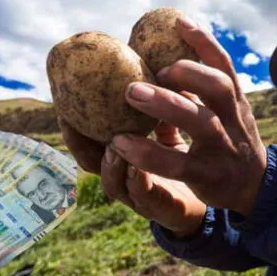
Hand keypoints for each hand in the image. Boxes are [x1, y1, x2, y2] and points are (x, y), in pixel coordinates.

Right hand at [59, 116, 205, 237]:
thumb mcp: (170, 126)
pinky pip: (142, 196)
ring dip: (109, 163)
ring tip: (111, 144)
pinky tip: (138, 167)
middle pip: (90, 162)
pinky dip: (137, 181)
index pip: (90, 139)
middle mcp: (123, 174)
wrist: (213, 192)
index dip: (75, 123)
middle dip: (77, 142)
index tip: (64, 102)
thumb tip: (156, 68)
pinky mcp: (158, 207)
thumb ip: (160, 107)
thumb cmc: (185, 155)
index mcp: (122, 152)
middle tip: (68, 118)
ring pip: (112, 182)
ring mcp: (137, 194)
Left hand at [111, 18, 267, 215]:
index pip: (225, 66)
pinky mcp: (207, 176)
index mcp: (235, 103)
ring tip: (132, 94)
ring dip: (167, 105)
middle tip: (153, 67)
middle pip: (218, 87)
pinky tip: (121, 144)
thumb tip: (163, 66)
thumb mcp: (227, 116)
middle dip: (187, 72)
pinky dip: (148, 153)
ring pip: (201, 121)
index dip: (204, 42)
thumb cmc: (230, 145)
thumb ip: (202, 95)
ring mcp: (222, 148)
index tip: (178, 22)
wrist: (256, 191)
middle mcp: (233, 121)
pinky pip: (177, 164)